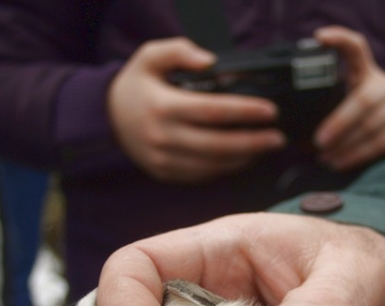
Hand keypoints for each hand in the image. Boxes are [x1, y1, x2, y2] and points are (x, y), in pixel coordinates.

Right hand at [107, 38, 285, 182]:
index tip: (270, 111)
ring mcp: (164, 160)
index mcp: (163, 106)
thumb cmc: (135, 86)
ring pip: (214, 165)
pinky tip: (243, 158)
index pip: (213, 111)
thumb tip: (210, 60)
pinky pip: (203, 176)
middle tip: (278, 138)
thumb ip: (179, 51)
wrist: (106, 119)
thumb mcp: (149, 56)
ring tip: (266, 147)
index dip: (246, 112)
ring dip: (244, 158)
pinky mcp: (166, 174)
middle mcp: (164, 137)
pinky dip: (227, 169)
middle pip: (219, 145)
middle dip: (254, 143)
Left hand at [313, 26, 384, 170]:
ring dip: (344, 146)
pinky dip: (357, 155)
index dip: (340, 39)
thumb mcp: (348, 110)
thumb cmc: (363, 125)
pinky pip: (381, 143)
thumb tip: (301, 140)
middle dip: (338, 124)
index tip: (320, 36)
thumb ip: (330, 114)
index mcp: (367, 74)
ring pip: (371, 126)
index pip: (356, 48)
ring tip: (326, 158)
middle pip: (363, 101)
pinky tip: (340, 162)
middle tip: (319, 142)